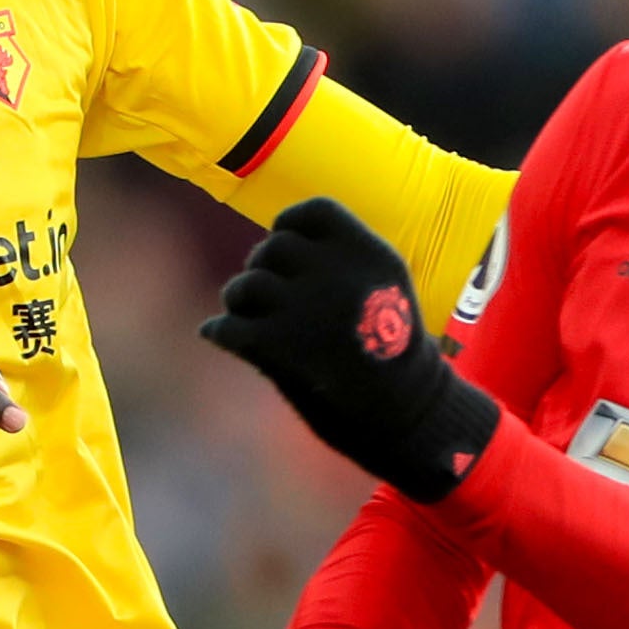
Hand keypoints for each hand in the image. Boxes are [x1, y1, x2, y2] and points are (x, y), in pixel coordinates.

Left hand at [196, 196, 498, 503]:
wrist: (409, 416)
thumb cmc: (396, 359)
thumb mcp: (388, 290)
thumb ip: (345, 264)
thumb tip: (279, 246)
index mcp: (368, 253)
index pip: (312, 212)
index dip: (289, 225)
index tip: (284, 244)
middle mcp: (335, 273)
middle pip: (272, 248)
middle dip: (262, 268)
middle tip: (264, 296)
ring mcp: (305, 308)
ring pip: (245, 285)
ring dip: (237, 300)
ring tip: (244, 316)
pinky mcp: (278, 346)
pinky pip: (228, 327)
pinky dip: (219, 332)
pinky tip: (219, 337)